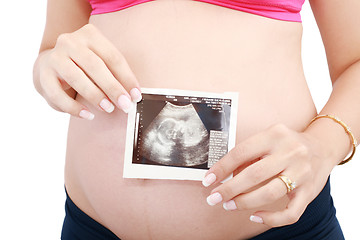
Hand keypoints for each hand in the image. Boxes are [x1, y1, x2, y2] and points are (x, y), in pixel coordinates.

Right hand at [33, 24, 141, 119]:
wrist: (49, 64)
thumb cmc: (83, 66)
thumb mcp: (100, 62)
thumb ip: (115, 74)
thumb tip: (133, 95)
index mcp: (90, 35)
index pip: (113, 57)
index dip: (127, 78)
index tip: (136, 95)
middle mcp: (70, 42)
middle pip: (95, 65)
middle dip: (113, 87)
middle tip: (125, 105)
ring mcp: (55, 57)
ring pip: (76, 78)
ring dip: (95, 96)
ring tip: (109, 109)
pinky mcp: (43, 75)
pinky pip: (58, 94)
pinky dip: (74, 108)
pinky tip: (88, 115)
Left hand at [202, 123, 335, 226]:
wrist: (322, 147)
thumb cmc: (287, 144)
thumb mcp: (267, 139)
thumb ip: (249, 155)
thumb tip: (224, 176)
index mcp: (275, 135)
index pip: (241, 152)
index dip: (222, 168)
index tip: (208, 180)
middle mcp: (290, 152)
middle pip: (254, 174)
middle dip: (229, 189)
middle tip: (214, 198)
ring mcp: (302, 173)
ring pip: (269, 193)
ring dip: (244, 202)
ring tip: (229, 205)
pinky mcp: (310, 192)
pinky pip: (291, 212)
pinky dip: (271, 219)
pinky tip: (255, 217)